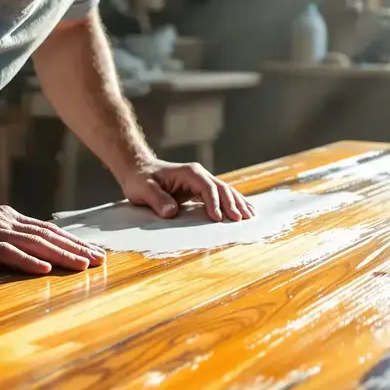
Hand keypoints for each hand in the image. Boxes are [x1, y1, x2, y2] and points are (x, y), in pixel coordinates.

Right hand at [0, 196, 105, 274]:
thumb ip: (4, 235)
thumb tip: (26, 248)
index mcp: (10, 220)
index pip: (48, 230)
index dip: (72, 241)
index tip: (93, 251)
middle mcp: (8, 223)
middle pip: (49, 236)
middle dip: (77, 248)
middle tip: (100, 259)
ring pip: (35, 243)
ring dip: (62, 254)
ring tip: (83, 265)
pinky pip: (8, 253)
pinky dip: (28, 261)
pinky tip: (45, 268)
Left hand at [119, 158, 255, 221]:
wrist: (138, 170)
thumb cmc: (140, 179)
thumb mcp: (143, 189)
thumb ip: (157, 199)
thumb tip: (172, 212)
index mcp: (189, 173)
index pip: (207, 187)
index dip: (214, 203)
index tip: (218, 219)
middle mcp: (198, 174)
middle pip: (221, 188)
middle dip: (233, 203)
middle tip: (242, 220)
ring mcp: (201, 180)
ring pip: (225, 190)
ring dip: (238, 203)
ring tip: (250, 216)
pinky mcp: (200, 188)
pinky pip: (220, 195)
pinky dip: (233, 202)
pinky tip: (244, 210)